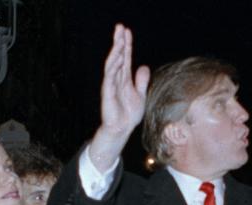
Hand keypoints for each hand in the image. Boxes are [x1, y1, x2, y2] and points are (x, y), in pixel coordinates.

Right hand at [91, 24, 150, 169]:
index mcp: (124, 79)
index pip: (125, 58)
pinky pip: (110, 78)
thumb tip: (143, 66)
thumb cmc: (128, 114)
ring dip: (116, 52)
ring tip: (120, 40)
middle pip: (117, 57)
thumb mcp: (139, 95)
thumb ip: (140, 81)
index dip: (126, 44)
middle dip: (119, 42)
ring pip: (113, 64)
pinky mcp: (108, 93)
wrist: (121, 130)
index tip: (127, 31)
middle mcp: (116, 79)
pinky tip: (117, 58)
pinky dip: (113, 67)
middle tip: (120, 27)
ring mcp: (111, 85)